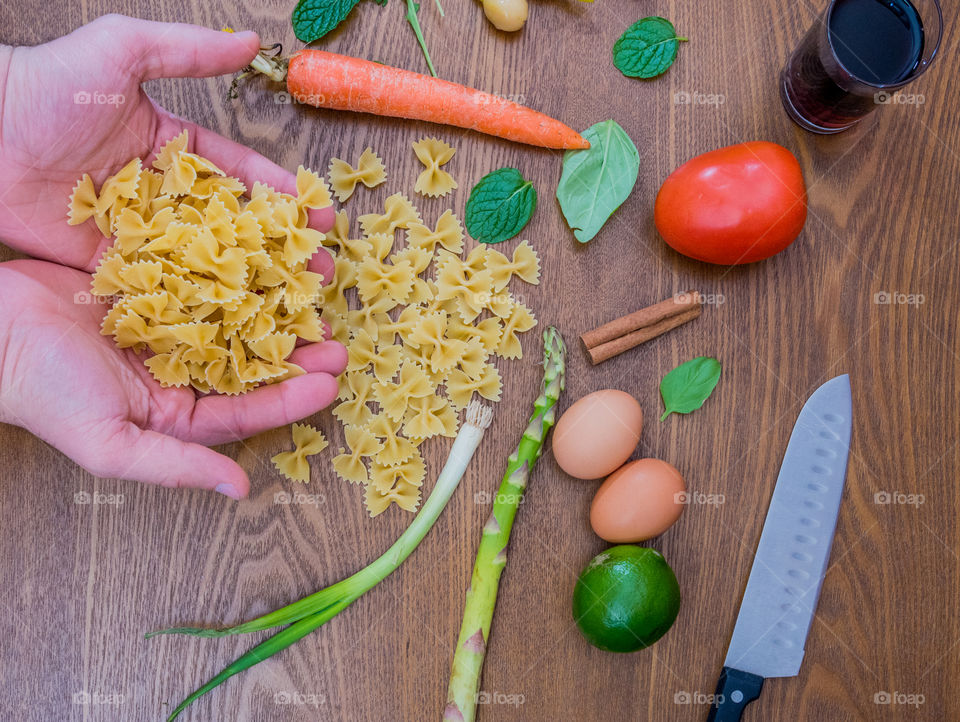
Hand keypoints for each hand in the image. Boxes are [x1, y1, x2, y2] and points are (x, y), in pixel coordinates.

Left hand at [0, 14, 333, 277]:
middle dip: (276, 245)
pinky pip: (159, 282)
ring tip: (289, 299)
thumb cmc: (44, 86)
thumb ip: (187, 52)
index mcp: (171, 146)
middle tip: (317, 266)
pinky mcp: (108, 264)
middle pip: (230, 224)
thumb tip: (249, 42)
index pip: (238, 173)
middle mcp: (160, 192)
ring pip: (202, 259)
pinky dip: (195, 300)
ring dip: (247, 280)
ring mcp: (137, 231)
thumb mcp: (124, 52)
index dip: (279, 193)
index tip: (318, 213)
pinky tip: (232, 317)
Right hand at [0, 260, 346, 498]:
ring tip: (315, 296)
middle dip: (297, 352)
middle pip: (252, 364)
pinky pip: (207, 280)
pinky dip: (238, 274)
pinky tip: (268, 262)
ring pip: (237, 319)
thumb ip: (177, 467)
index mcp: (175, 415)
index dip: (291, 397)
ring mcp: (170, 327)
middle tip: (338, 336)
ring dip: (276, 310)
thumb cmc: (43, 394)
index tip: (331, 379)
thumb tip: (241, 491)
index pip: (247, 411)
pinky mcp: (156, 286)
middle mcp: (180, 373)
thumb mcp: (112, 443)